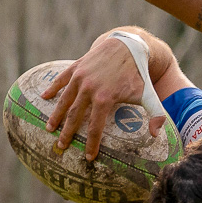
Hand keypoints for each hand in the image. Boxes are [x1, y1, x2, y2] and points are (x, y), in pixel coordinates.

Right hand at [40, 33, 162, 159]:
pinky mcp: (76, 67)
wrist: (128, 45)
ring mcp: (81, 77)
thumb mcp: (149, 95)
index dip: (92, 143)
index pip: (95, 127)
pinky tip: (44, 97)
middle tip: (60, 147)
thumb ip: (156, 115)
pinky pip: (61, 79)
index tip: (88, 157)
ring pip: (65, 100)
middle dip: (67, 133)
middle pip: (75, 116)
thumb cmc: (138, 74)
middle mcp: (89, 88)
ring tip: (49, 128)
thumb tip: (157, 135)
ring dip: (56, 115)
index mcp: (105, 98)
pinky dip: (52, 88)